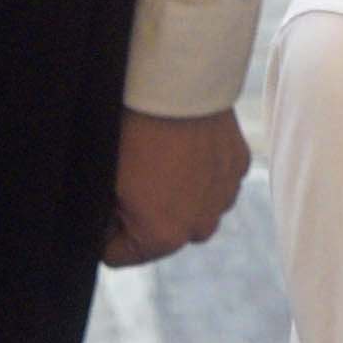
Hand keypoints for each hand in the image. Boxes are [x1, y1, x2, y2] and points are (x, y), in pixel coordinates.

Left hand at [106, 105, 249, 265]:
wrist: (176, 86)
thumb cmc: (134, 132)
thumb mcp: (105, 182)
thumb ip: (105, 217)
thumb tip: (106, 223)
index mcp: (164, 237)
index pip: (117, 255)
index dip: (104, 232)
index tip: (104, 208)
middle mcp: (200, 226)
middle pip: (159, 234)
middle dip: (143, 216)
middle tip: (130, 178)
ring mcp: (224, 196)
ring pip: (191, 209)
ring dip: (177, 195)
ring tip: (160, 159)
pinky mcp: (238, 167)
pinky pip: (214, 182)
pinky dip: (200, 171)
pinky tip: (184, 146)